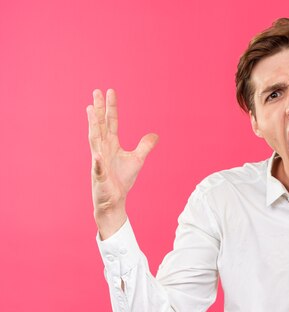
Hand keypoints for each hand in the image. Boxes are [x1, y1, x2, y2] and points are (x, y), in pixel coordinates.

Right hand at [87, 89, 158, 238]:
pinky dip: (97, 162)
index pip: (111, 122)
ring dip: (93, 126)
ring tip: (90, 111)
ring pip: (95, 141)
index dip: (111, 108)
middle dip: (98, 109)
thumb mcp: (137, 160)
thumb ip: (144, 146)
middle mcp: (102, 149)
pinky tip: (96, 156)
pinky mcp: (100, 177)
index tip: (110, 91)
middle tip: (95, 91)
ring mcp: (99, 162)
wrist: (114, 200)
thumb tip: (155, 134)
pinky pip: (98, 169)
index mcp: (111, 144)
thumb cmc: (122, 179)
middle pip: (100, 126)